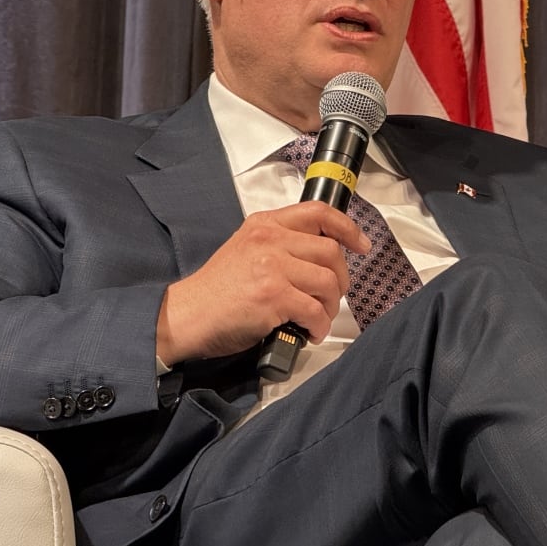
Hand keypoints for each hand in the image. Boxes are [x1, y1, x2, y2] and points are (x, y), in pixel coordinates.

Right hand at [156, 201, 369, 363]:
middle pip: (330, 251)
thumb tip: (319, 257)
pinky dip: (319, 326)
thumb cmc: (215, 290)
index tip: (360, 244)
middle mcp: (270, 240)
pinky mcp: (273, 296)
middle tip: (333, 296)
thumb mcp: (246, 249)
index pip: (318, 212)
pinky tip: (310, 332)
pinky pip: (315, 311)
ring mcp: (272, 267)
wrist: (186, 315)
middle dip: (340, 279)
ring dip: (331, 306)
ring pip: (328, 282)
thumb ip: (279, 244)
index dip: (347, 228)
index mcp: (265, 224)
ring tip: (318, 318)